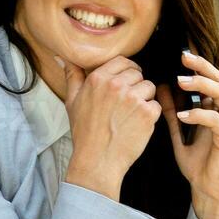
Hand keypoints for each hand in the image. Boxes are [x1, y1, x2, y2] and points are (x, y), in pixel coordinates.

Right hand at [58, 54, 160, 198]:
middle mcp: (116, 86)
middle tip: (126, 104)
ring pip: (149, 87)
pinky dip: (150, 115)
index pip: (123, 61)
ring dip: (144, 99)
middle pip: (138, 73)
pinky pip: (156, 105)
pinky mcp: (147, 113)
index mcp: (98, 79)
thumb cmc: (84, 132)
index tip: (125, 83)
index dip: (126, 71)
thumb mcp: (72, 102)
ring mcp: (133, 99)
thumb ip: (72, 76)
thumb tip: (62, 57)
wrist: (97, 161)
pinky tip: (136, 125)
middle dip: (135, 86)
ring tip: (131, 115)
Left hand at [158, 48, 218, 218]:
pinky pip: (216, 120)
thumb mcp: (180, 134)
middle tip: (183, 58)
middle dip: (202, 67)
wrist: (211, 191)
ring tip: (181, 82)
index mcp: (217, 108)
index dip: (197, 65)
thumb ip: (173, 113)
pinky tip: (182, 114)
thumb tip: (160, 89)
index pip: (209, 79)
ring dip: (201, 86)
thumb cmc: (199, 164)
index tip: (179, 54)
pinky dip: (199, 114)